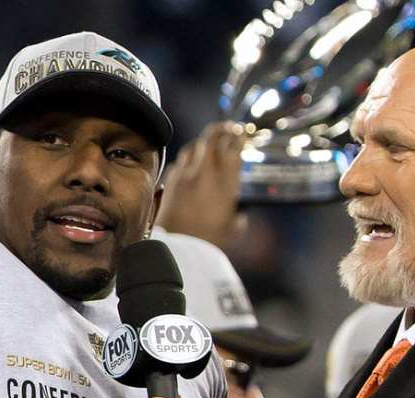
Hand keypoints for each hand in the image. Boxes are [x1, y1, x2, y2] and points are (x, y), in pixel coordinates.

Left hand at [156, 121, 244, 248]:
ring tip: (211, 144)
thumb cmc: (211, 242)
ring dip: (204, 141)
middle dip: (223, 130)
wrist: (179, 251)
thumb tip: (238, 199)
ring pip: (194, 145)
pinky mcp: (170, 183)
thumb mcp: (236, 225)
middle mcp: (204, 172)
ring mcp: (184, 175)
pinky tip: (193, 165)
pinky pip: (180, 161)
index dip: (240, 136)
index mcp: (225, 180)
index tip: (244, 135)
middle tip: (230, 129)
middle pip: (212, 137)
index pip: (233, 146)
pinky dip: (189, 158)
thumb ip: (239, 206)